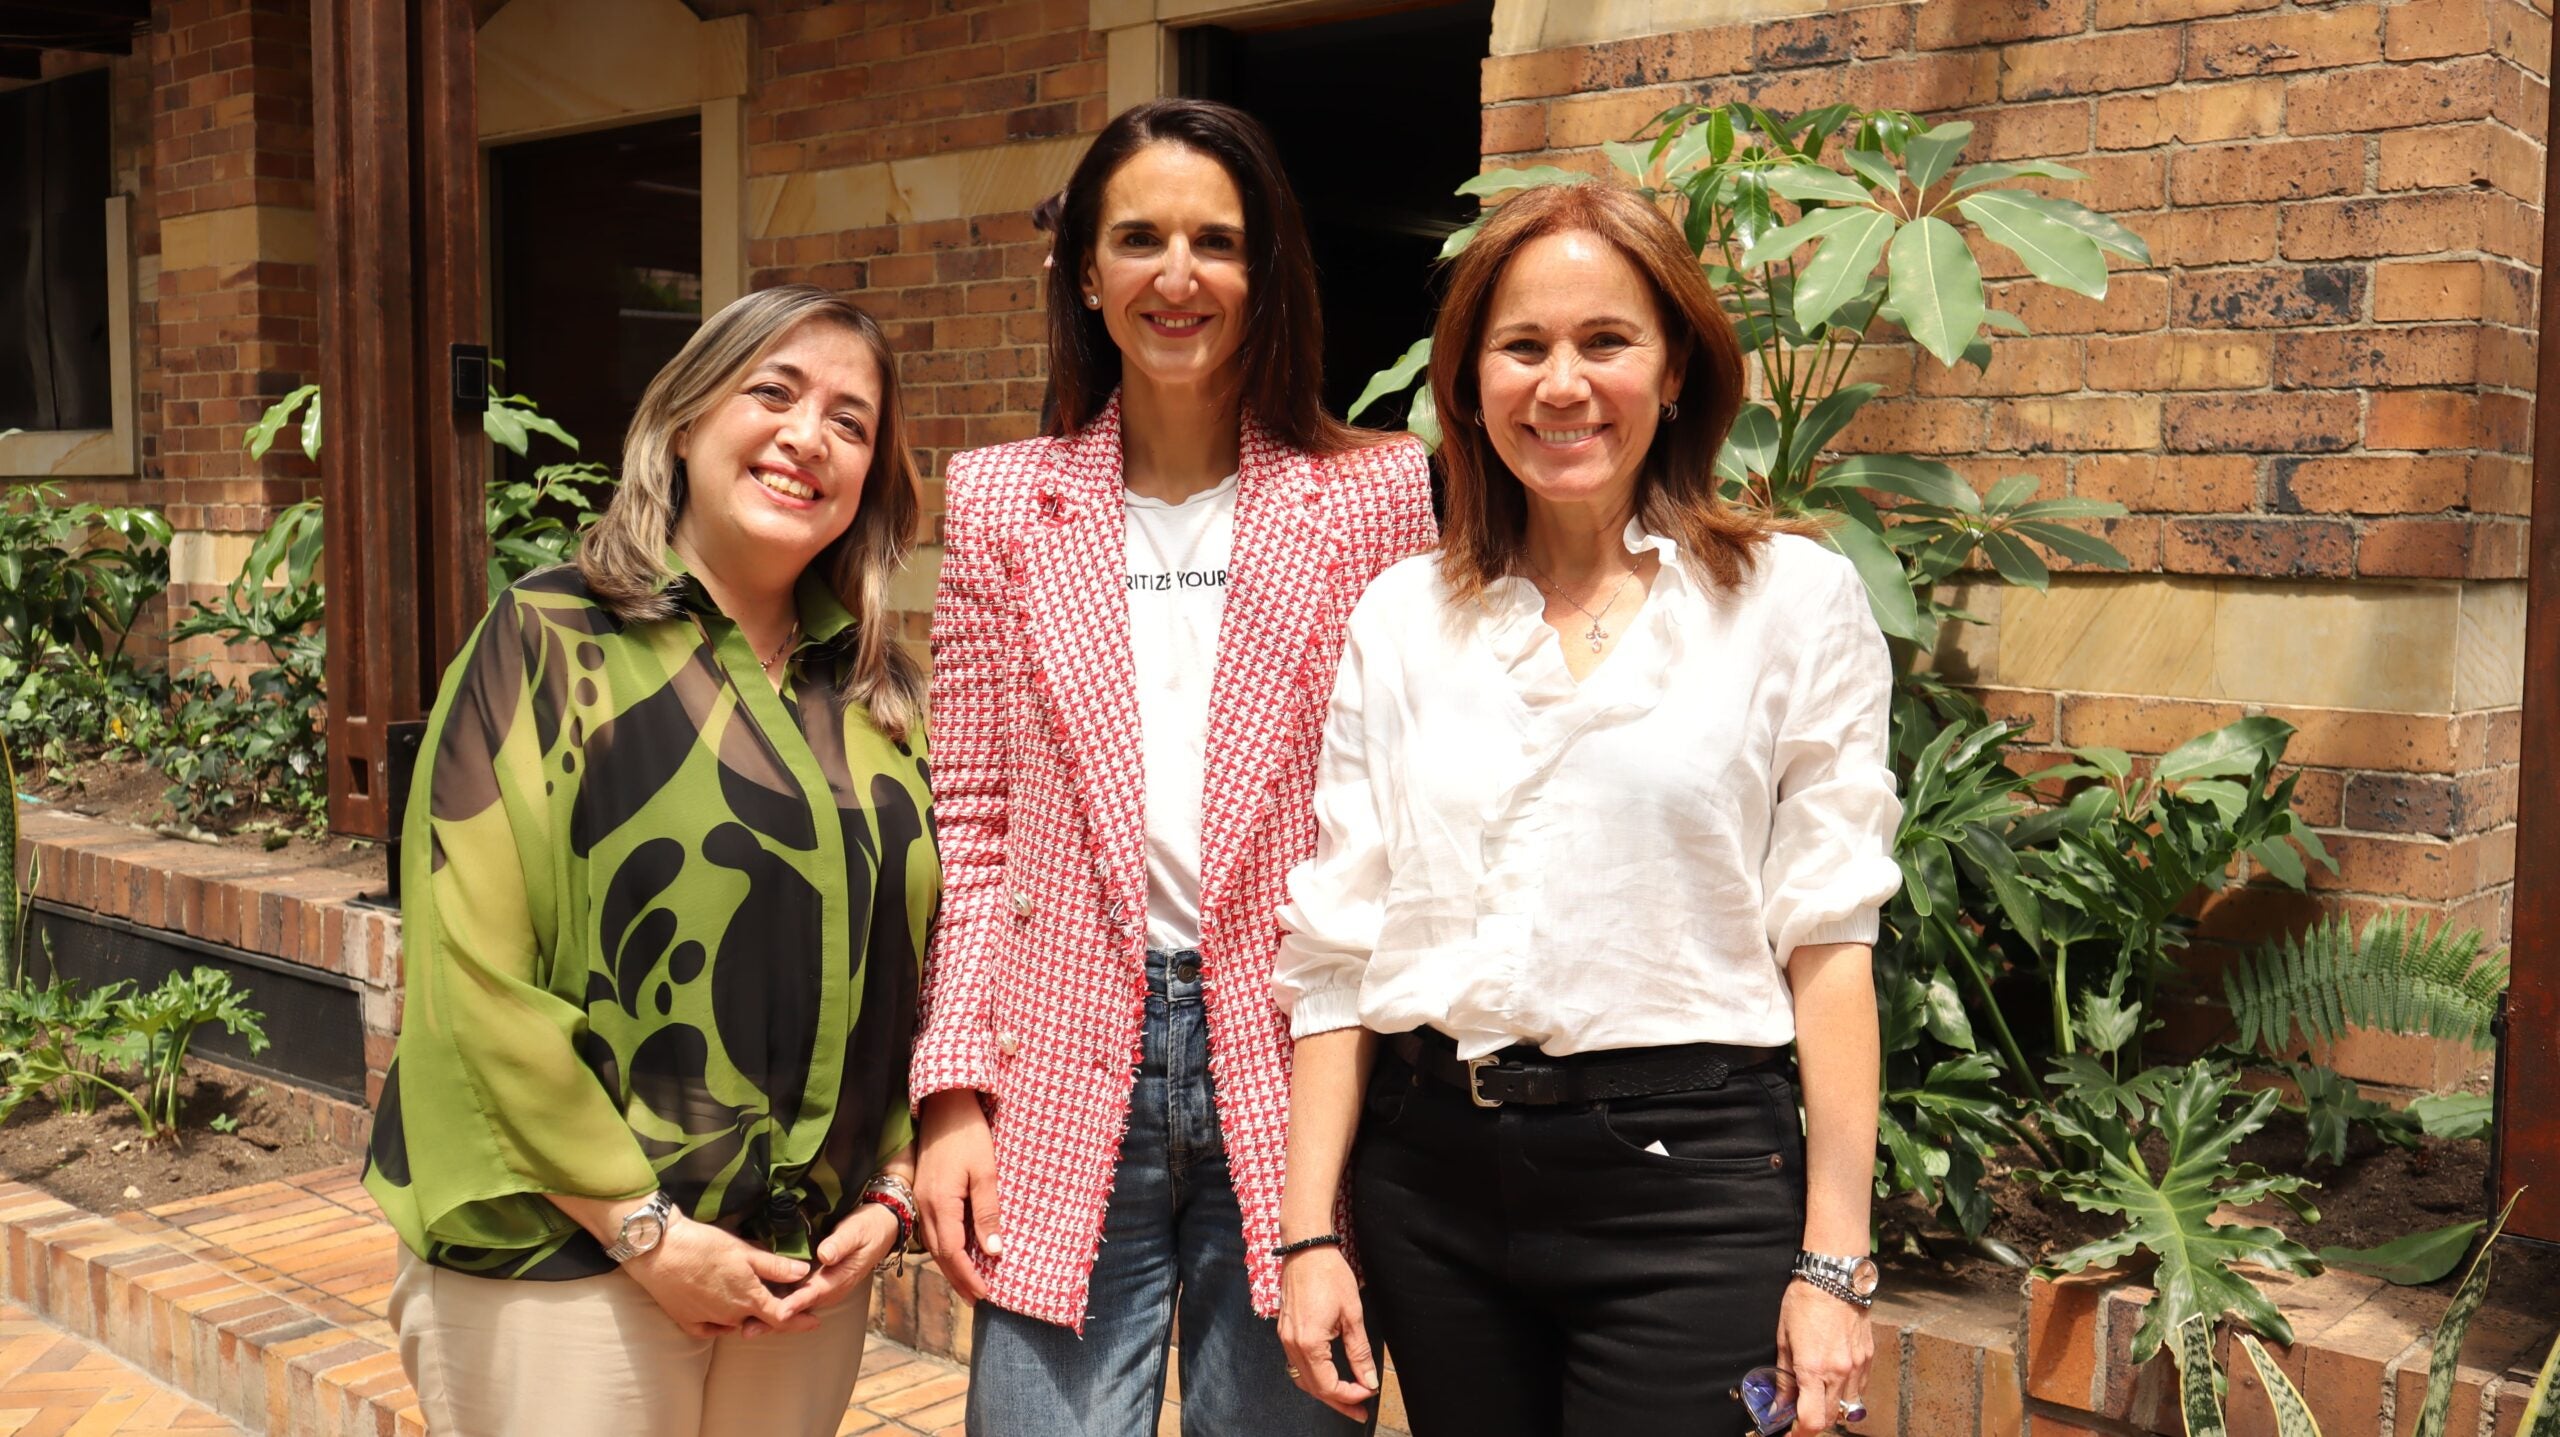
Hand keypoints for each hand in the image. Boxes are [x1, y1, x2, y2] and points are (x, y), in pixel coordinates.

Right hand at [620, 1215, 806, 1339]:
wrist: (658, 1251)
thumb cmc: (703, 1246)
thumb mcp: (744, 1251)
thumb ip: (774, 1266)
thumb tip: (803, 1273)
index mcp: (748, 1299)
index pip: (782, 1317)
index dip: (800, 1320)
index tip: (815, 1321)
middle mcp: (730, 1316)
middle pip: (759, 1321)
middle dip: (774, 1316)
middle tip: (785, 1306)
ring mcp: (708, 1320)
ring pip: (736, 1324)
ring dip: (747, 1317)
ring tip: (754, 1305)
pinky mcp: (687, 1321)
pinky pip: (711, 1329)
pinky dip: (721, 1323)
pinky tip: (724, 1314)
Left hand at [761, 1203, 901, 1332]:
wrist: (880, 1227)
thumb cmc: (867, 1228)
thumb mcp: (857, 1232)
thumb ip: (840, 1244)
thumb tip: (824, 1255)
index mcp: (839, 1279)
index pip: (813, 1293)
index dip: (795, 1303)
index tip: (779, 1312)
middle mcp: (828, 1288)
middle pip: (798, 1308)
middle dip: (773, 1320)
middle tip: (748, 1329)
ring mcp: (820, 1287)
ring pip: (793, 1306)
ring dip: (770, 1317)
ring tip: (744, 1326)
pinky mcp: (814, 1282)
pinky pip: (793, 1296)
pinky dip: (775, 1304)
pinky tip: (755, 1306)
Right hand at [917, 1090, 1003, 1301]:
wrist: (944, 1104)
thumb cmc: (969, 1134)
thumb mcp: (985, 1173)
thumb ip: (987, 1213)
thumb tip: (994, 1252)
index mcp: (940, 1204)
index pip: (952, 1253)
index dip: (968, 1276)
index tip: (984, 1294)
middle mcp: (924, 1206)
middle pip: (939, 1254)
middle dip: (958, 1278)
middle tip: (976, 1298)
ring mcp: (920, 1198)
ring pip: (932, 1243)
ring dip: (949, 1265)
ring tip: (968, 1282)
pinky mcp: (923, 1191)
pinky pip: (931, 1229)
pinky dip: (944, 1247)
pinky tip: (956, 1250)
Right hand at [1278, 1247, 1377, 1421]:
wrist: (1306, 1248)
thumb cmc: (1330, 1275)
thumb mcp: (1352, 1315)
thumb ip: (1359, 1352)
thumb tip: (1367, 1380)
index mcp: (1308, 1342)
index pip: (1328, 1385)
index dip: (1350, 1394)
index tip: (1368, 1392)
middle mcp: (1292, 1344)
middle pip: (1313, 1388)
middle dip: (1338, 1402)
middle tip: (1360, 1413)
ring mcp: (1285, 1338)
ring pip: (1302, 1378)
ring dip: (1324, 1391)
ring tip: (1347, 1399)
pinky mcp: (1285, 1330)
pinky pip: (1296, 1364)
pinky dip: (1313, 1376)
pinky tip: (1329, 1377)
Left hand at [1774, 1280, 1872, 1433]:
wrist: (1834, 1278)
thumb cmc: (1804, 1302)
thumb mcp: (1784, 1339)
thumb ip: (1784, 1377)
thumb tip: (1779, 1404)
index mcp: (1813, 1369)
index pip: (1811, 1420)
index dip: (1798, 1433)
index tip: (1788, 1432)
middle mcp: (1839, 1372)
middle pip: (1829, 1419)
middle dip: (1813, 1422)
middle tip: (1798, 1414)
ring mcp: (1857, 1366)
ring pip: (1848, 1407)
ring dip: (1830, 1409)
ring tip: (1816, 1396)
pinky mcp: (1868, 1358)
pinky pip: (1859, 1390)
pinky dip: (1847, 1394)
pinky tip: (1834, 1381)